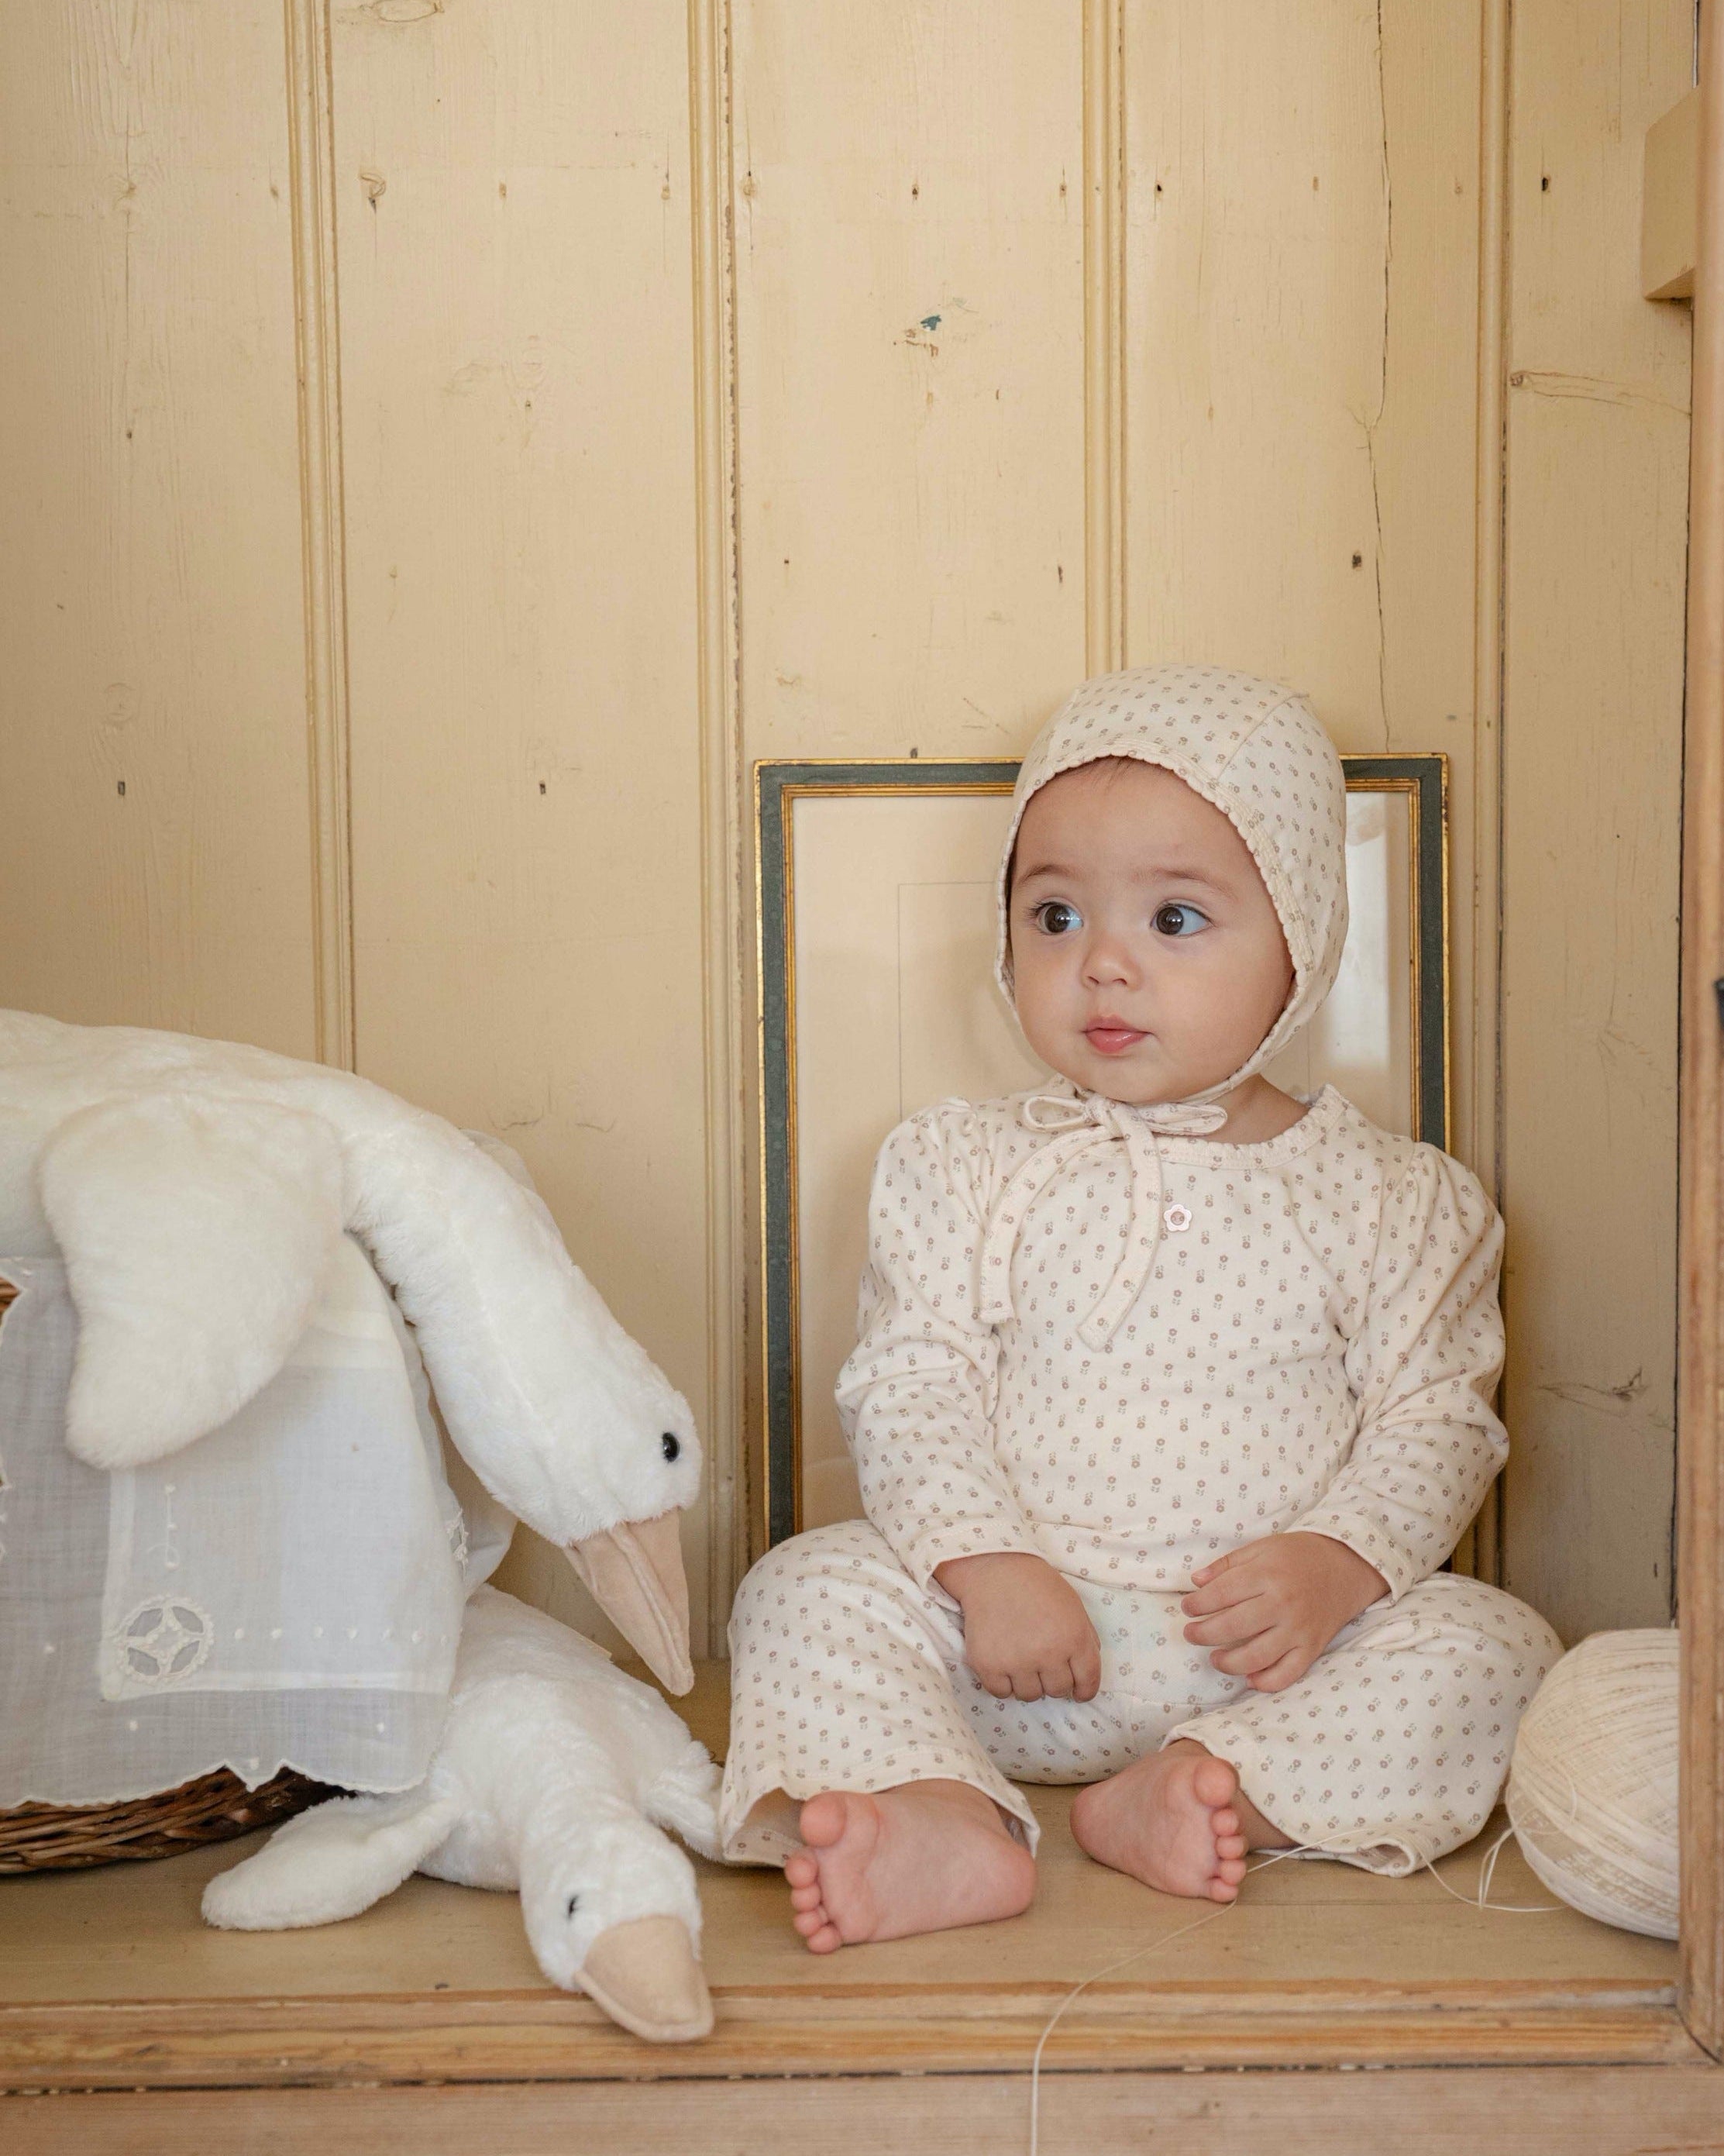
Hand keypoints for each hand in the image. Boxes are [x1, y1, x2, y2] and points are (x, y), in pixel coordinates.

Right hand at [934, 1551, 1101, 1703]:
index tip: (1077, 1692)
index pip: (1088, 1683)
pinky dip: (1002, 1683)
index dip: (1084, 1691)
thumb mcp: (1073, 1606)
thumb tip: (1084, 1672)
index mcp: (1074, 1639)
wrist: (995, 1570)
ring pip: (1030, 1695)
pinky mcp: (988, 1665)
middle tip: (1041, 1661)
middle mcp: (1048, 1654)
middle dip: (1052, 1680)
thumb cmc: (1036, 1585)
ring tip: (1020, 1659)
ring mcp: (1017, 1662)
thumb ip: (1085, 1640)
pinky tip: (1002, 1663)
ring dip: (1027, 1682)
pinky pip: (1000, 1692)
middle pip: (1057, 1691)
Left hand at [1180, 1532, 1387, 1694]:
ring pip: (1256, 1657)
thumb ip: (1227, 1564)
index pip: (1221, 1594)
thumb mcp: (1261, 1547)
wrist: (1346, 1566)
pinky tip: (1249, 1678)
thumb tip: (1196, 1581)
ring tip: (1214, 1657)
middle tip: (1191, 1634)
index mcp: (1266, 1574)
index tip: (1187, 1608)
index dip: (1197, 1604)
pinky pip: (1287, 1674)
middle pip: (1233, 1627)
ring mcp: (1298, 1629)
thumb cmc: (1298, 1555)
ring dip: (1228, 1663)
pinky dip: (1266, 1682)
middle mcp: (1282, 1604)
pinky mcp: (1312, 1648)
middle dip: (1203, 1633)